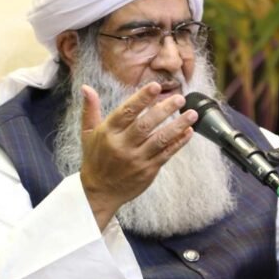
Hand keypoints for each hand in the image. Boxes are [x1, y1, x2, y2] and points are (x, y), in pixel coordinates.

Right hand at [78, 82, 197, 227]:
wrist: (100, 192)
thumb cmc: (95, 159)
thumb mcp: (88, 134)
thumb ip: (90, 110)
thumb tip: (86, 87)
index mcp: (108, 133)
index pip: (126, 112)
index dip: (141, 98)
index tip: (155, 86)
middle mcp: (122, 145)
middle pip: (146, 125)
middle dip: (164, 110)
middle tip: (180, 99)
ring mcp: (136, 159)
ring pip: (160, 140)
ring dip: (178, 126)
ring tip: (192, 114)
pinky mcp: (148, 171)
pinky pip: (166, 154)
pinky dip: (178, 143)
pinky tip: (189, 132)